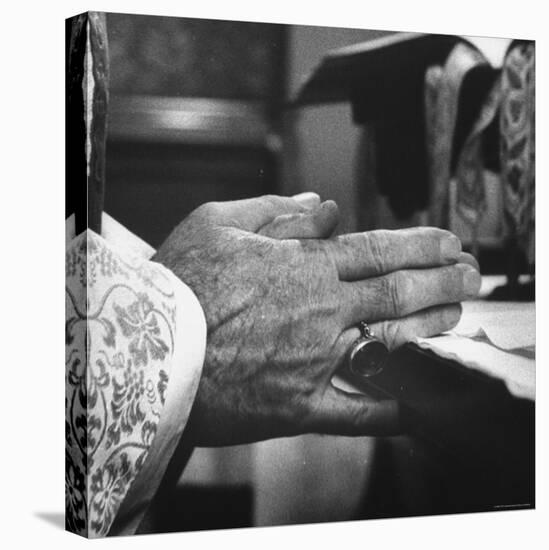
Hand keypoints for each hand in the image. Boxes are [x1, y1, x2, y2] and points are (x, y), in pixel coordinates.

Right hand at [154, 195, 480, 444]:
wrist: (147, 352)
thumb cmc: (179, 284)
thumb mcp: (217, 222)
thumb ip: (276, 213)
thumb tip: (323, 207)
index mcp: (304, 268)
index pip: (380, 250)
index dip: (422, 244)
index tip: (450, 242)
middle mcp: (322, 312)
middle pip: (399, 292)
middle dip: (444, 280)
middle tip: (473, 275)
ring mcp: (316, 362)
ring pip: (390, 342)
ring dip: (430, 327)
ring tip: (458, 314)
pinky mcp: (299, 406)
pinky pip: (354, 414)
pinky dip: (386, 413)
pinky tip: (414, 411)